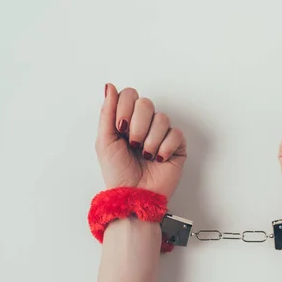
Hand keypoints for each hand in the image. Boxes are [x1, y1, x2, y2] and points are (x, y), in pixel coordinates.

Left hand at [95, 84, 186, 198]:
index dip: (125, 107)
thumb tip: (109, 86)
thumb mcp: (104, 141)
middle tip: (133, 143)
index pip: (130, 95)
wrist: (134, 196)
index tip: (120, 127)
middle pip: (146, 103)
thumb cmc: (117, 173)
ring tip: (145, 155)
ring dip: (150, 139)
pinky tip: (158, 159)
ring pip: (162, 118)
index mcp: (126, 120)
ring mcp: (161, 135)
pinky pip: (176, 133)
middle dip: (138, 125)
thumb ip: (107, 112)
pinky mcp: (176, 146)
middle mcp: (144, 124)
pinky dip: (165, 148)